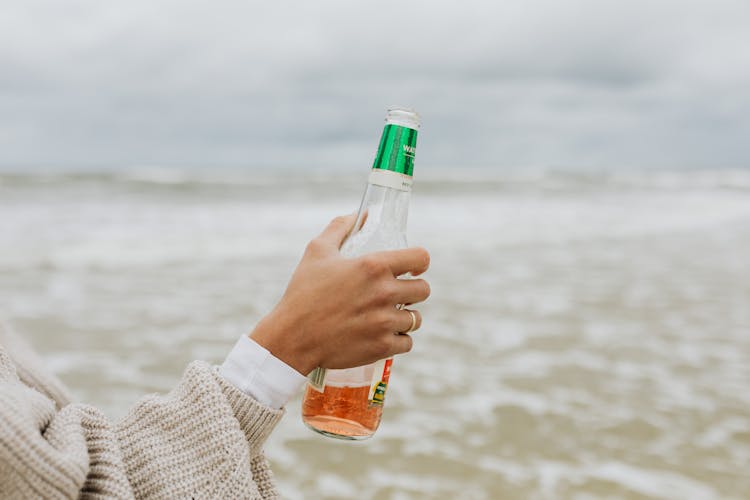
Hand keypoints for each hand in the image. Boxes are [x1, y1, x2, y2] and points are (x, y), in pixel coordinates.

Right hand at [250, 213, 430, 374]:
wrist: (292, 338)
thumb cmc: (303, 293)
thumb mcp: (317, 251)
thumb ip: (341, 227)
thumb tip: (361, 214)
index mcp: (373, 266)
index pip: (421, 257)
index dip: (420, 262)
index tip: (414, 268)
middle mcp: (384, 292)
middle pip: (423, 290)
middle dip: (413, 291)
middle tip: (398, 295)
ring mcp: (384, 322)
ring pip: (416, 318)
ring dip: (404, 317)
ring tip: (387, 317)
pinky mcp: (382, 347)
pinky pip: (407, 342)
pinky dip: (398, 340)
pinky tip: (383, 335)